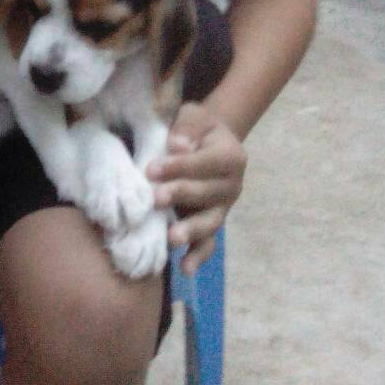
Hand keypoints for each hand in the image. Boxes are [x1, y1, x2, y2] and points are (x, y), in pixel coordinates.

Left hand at [145, 101, 245, 274]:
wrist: (209, 142)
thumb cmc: (197, 128)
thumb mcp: (194, 116)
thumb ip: (187, 127)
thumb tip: (178, 146)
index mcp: (231, 156)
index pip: (205, 163)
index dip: (179, 166)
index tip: (151, 169)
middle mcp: (232, 185)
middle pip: (207, 193)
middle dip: (180, 195)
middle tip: (156, 198)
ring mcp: (223, 208)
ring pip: (210, 222)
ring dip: (191, 230)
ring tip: (172, 238)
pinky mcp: (212, 223)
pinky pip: (208, 243)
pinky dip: (199, 256)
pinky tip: (185, 268)